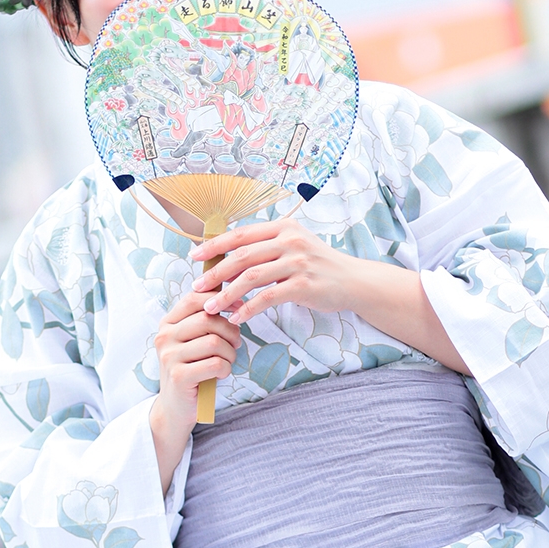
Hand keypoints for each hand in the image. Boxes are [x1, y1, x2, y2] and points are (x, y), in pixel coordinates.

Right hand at [149, 288, 240, 493]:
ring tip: (227, 362)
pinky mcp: (178, 376)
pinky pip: (215, 363)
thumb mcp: (195, 342)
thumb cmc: (192, 371)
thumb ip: (206, 321)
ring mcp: (169, 356)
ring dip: (230, 353)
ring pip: (214, 342)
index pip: (195, 299)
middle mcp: (164, 336)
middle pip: (208, 320)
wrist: (175, 408)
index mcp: (168, 323)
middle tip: (236, 345)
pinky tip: (221, 374)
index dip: (221, 300)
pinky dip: (225, 368)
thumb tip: (234, 299)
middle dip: (230, 332)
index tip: (239, 309)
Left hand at [190, 217, 469, 373]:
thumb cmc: (318, 268)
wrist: (354, 281)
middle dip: (215, 273)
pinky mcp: (304, 284)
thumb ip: (265, 249)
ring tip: (211, 308)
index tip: (194, 257)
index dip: (214, 245)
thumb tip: (227, 259)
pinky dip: (249, 309)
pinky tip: (237, 319)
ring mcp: (298, 261)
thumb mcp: (293, 249)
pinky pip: (269, 297)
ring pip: (252, 276)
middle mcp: (289, 240)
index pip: (241, 235)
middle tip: (196, 287)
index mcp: (282, 228)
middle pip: (242, 255)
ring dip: (228, 294)